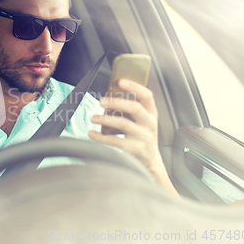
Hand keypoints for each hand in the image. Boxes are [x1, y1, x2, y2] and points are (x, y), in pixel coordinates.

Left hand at [88, 79, 177, 194]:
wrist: (151, 162)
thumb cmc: (142, 137)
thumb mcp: (142, 122)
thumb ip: (130, 110)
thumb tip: (108, 99)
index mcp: (151, 113)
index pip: (147, 95)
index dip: (134, 87)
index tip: (120, 81)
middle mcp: (150, 124)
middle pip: (134, 108)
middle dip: (115, 102)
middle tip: (100, 101)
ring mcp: (143, 137)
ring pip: (123, 123)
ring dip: (105, 118)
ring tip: (93, 117)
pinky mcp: (134, 149)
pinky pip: (115, 141)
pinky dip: (100, 137)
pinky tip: (91, 133)